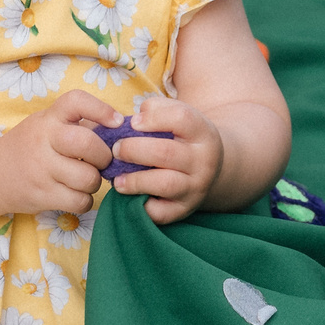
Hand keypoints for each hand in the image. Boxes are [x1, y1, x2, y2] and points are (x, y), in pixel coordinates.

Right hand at [0, 90, 113, 215]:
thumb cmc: (32, 146)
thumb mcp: (48, 125)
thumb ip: (80, 124)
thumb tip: (122, 130)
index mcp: (49, 118)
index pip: (76, 101)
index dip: (101, 109)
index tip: (116, 122)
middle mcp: (44, 140)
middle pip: (88, 145)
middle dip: (104, 156)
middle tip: (101, 161)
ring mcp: (41, 169)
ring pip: (88, 178)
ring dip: (95, 181)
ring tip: (86, 179)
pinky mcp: (42, 195)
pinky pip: (80, 201)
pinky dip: (85, 200)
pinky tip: (76, 194)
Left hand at [106, 96, 225, 224]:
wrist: (208, 169)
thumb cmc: (182, 139)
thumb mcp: (177, 119)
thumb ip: (155, 112)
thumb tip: (128, 123)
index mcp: (203, 132)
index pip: (181, 118)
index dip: (153, 117)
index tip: (133, 122)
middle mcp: (204, 161)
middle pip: (166, 153)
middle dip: (133, 150)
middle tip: (116, 149)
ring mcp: (196, 187)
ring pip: (164, 184)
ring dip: (134, 180)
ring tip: (117, 178)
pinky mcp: (183, 210)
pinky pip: (159, 212)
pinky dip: (140, 205)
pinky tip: (129, 196)